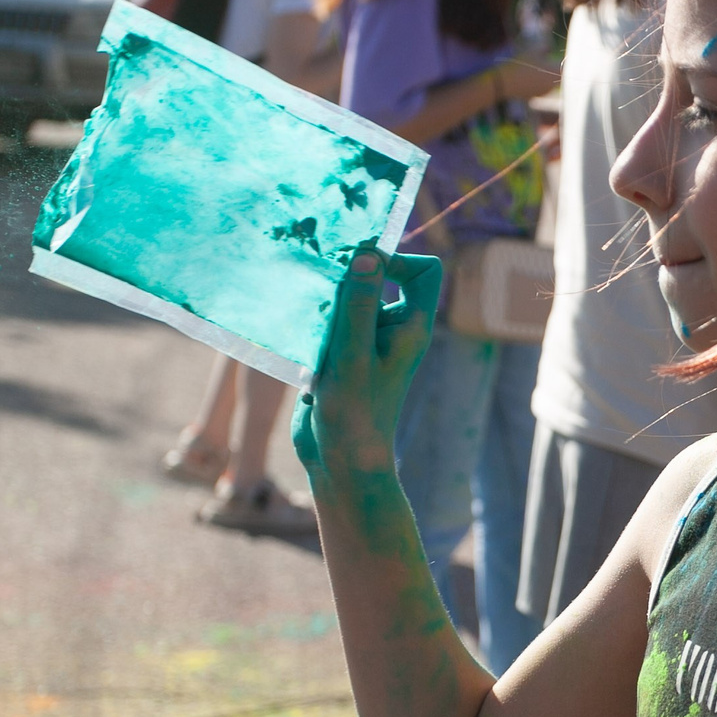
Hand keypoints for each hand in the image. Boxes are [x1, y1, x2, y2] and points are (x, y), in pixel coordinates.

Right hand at [292, 249, 441, 478]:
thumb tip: (369, 255)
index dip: (397, 259)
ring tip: (305, 313)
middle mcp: (392, 330)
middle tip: (320, 283)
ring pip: (347, 299)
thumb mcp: (353, 355)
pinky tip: (293, 329)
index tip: (361, 269)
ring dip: (324, 299)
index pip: (424, 271)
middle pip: (377, 278)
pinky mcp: (338, 354)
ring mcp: (364, 342)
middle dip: (348, 276)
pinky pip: (327, 321)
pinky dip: (311, 318)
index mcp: (411, 328)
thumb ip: (359, 306)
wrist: (339, 460)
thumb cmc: (356, 413)